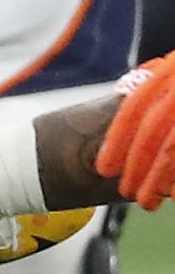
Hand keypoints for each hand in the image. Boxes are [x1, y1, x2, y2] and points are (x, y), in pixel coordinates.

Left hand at [99, 52, 174, 209]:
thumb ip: (158, 79)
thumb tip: (123, 97)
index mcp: (171, 70)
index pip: (134, 107)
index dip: (116, 140)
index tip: (105, 168)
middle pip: (152, 130)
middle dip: (135, 165)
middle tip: (126, 191)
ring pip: (172, 148)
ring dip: (157, 180)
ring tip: (146, 203)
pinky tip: (174, 195)